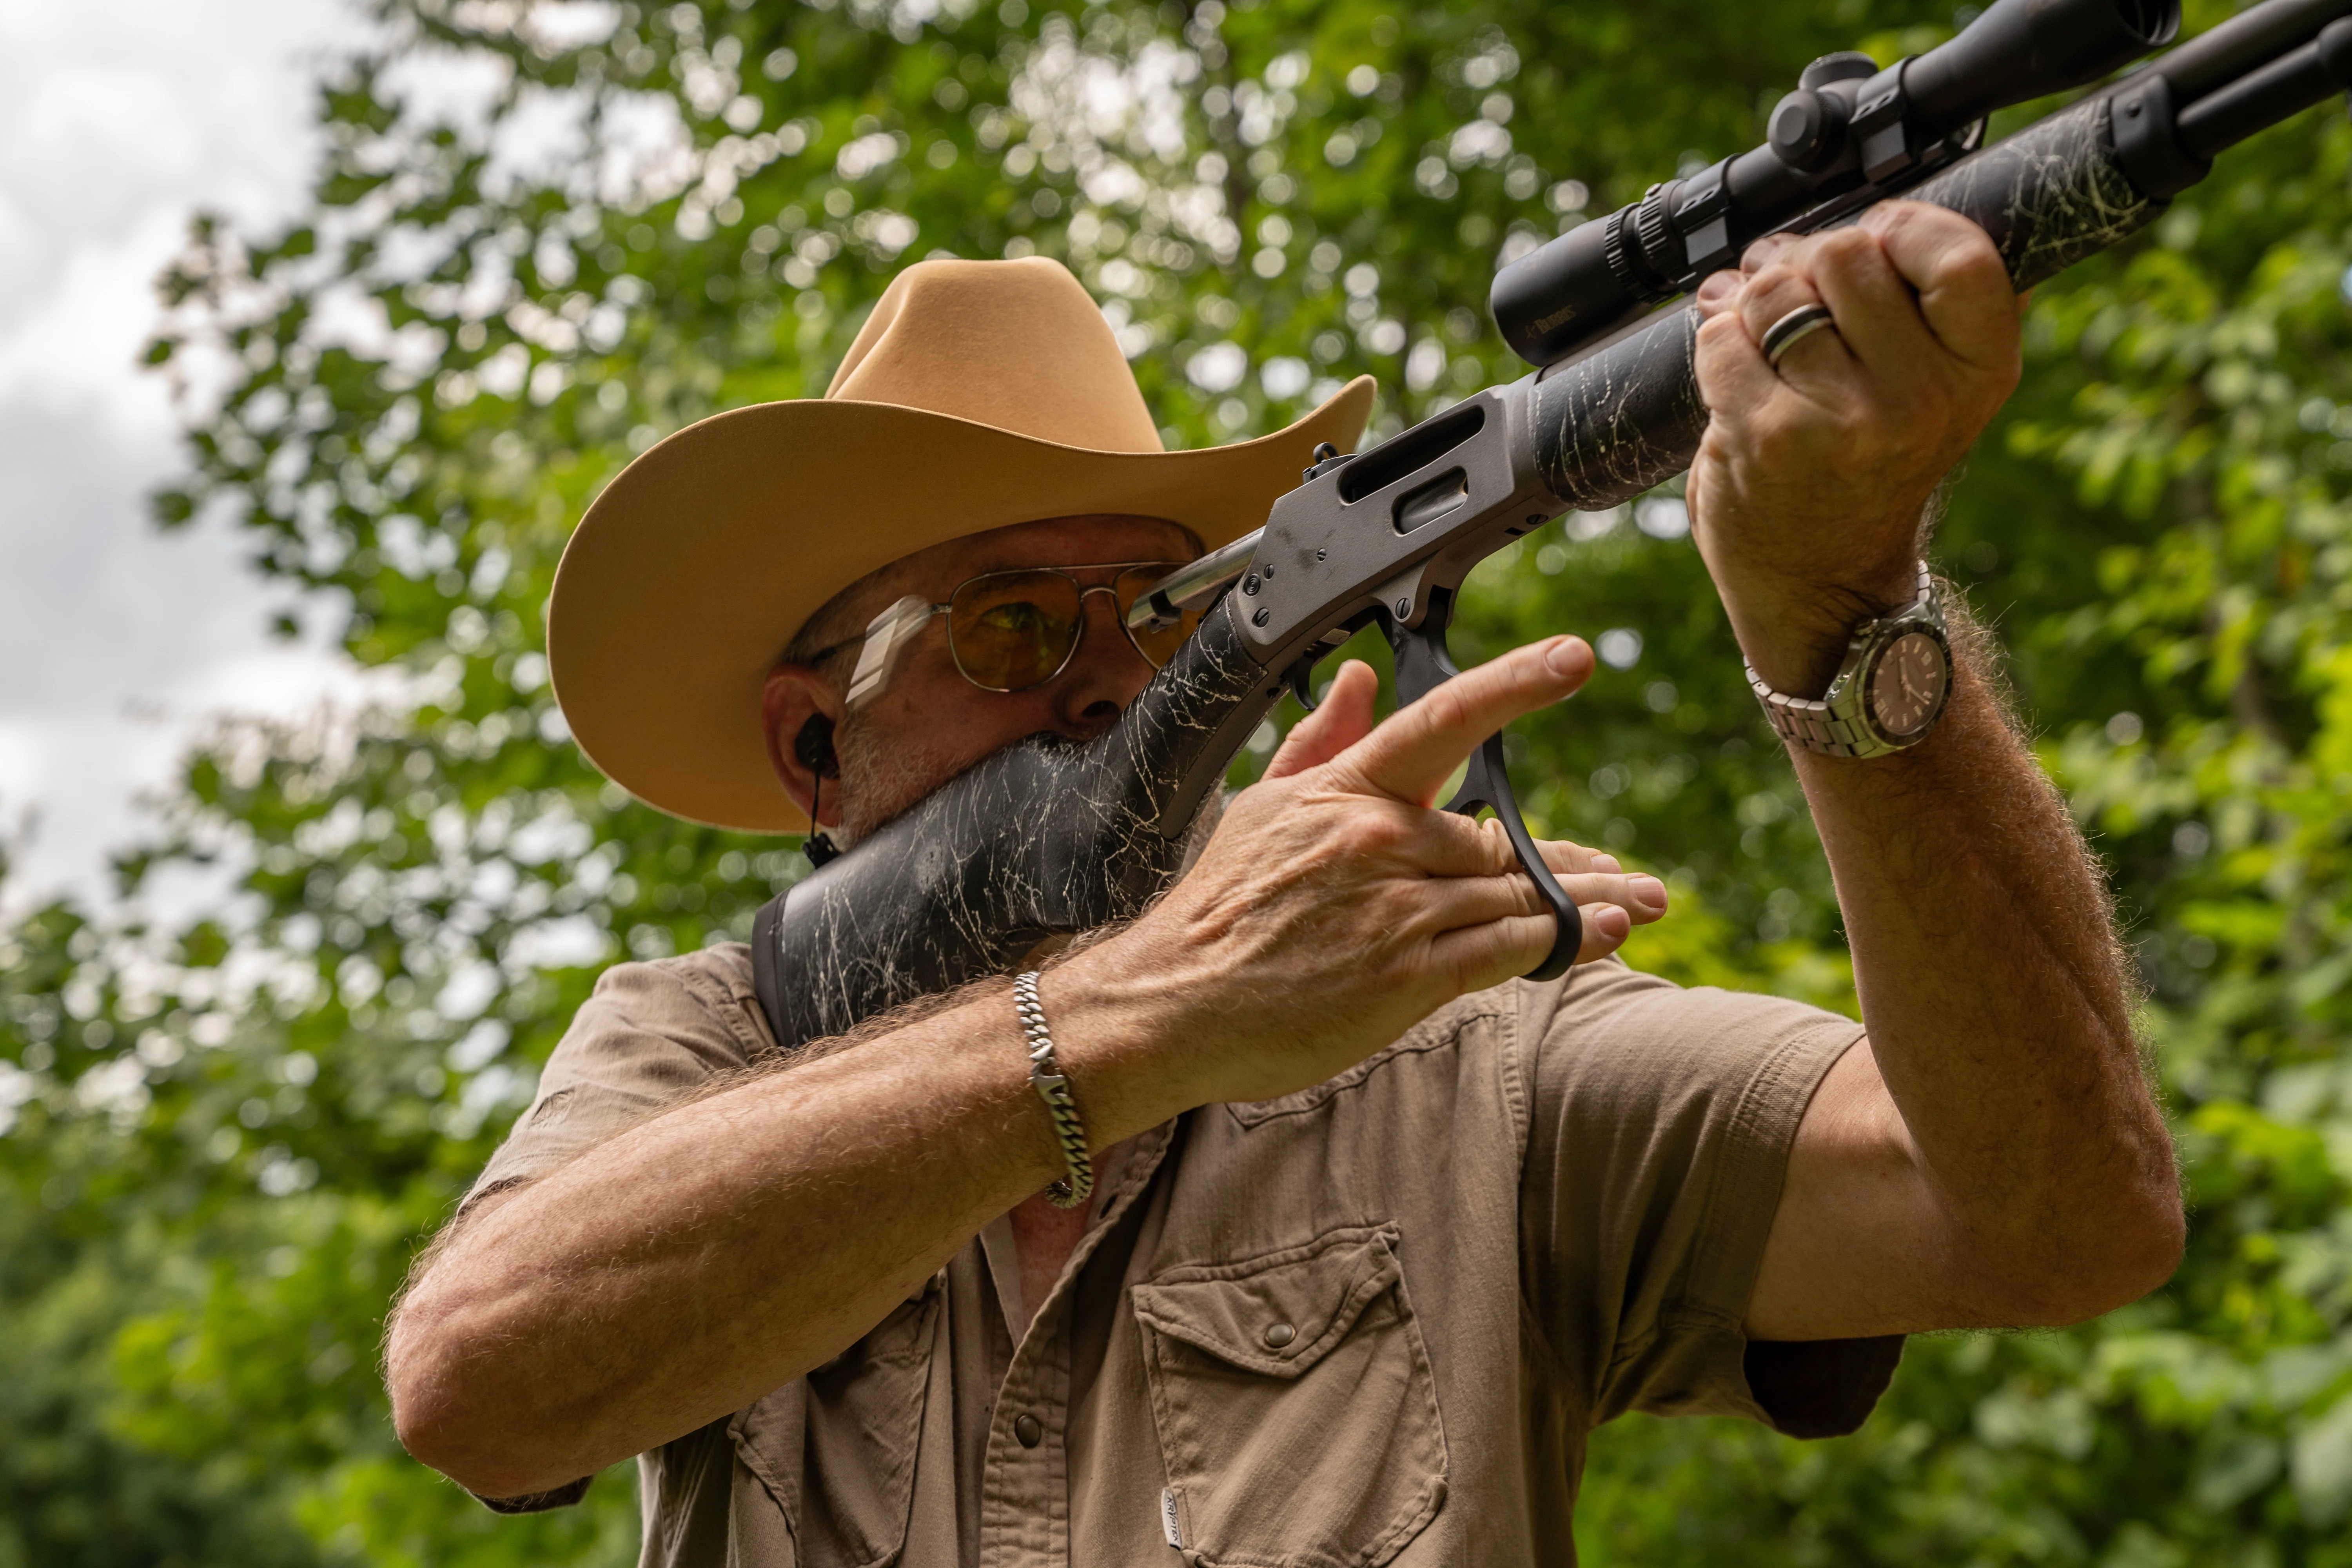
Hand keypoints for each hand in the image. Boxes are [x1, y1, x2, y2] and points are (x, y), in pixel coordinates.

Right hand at [1052, 641, 1669, 1110]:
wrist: (1173, 1003)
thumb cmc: (1217, 912)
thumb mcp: (1260, 811)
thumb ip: (1318, 742)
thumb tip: (1357, 678)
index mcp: (1345, 791)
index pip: (1443, 720)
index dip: (1513, 683)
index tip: (1574, 658)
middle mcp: (1378, 841)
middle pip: (1499, 839)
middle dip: (1566, 859)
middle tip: (1623, 871)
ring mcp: (1396, 910)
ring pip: (1514, 894)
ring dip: (1584, 901)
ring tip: (1637, 902)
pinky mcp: (1406, 977)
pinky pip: (1505, 949)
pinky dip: (1559, 941)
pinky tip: (1600, 934)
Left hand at [1687, 201, 2022, 693]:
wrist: (1821, 578)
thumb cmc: (1868, 467)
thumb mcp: (1936, 390)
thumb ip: (1930, 306)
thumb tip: (1901, 208)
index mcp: (1979, 373)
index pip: (1959, 251)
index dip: (1901, 226)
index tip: (1875, 241)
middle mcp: (1920, 398)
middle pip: (1847, 254)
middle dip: (1806, 261)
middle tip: (1798, 293)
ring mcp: (1841, 418)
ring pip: (1772, 291)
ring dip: (1751, 298)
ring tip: (1760, 329)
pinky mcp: (1766, 434)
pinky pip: (1721, 337)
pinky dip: (1713, 340)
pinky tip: (1733, 367)